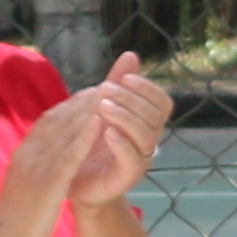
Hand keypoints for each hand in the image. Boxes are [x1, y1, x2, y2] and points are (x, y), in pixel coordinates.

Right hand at [0, 95, 108, 236]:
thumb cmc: (15, 217)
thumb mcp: (24, 182)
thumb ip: (34, 165)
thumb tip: (47, 153)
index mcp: (24, 153)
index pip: (48, 120)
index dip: (70, 105)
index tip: (89, 93)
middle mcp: (29, 153)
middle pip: (58, 119)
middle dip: (82, 101)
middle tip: (105, 85)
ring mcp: (37, 166)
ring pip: (65, 131)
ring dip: (87, 111)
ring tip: (108, 94)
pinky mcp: (47, 182)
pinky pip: (68, 155)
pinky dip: (84, 137)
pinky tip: (100, 124)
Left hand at [64, 53, 173, 215]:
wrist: (74, 181)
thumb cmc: (90, 143)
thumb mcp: (101, 109)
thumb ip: (117, 84)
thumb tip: (131, 55)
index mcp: (146, 123)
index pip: (162, 101)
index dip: (148, 87)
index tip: (124, 77)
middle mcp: (149, 140)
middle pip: (155, 116)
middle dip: (131, 99)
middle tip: (105, 89)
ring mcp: (141, 159)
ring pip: (147, 136)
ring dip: (126, 117)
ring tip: (102, 108)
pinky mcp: (128, 177)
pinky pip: (134, 159)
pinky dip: (122, 143)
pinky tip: (106, 131)